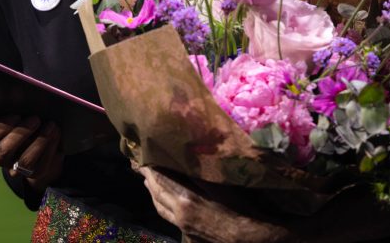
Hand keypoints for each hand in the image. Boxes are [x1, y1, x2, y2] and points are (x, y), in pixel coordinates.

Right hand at [0, 115, 63, 193]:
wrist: (42, 152)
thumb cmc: (28, 127)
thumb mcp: (21, 119)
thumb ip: (18, 111)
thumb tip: (24, 98)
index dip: (1, 126)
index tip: (17, 115)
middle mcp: (2, 157)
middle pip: (5, 149)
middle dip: (22, 133)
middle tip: (36, 119)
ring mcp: (17, 168)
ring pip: (25, 160)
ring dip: (40, 141)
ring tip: (51, 125)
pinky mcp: (35, 174)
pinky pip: (42, 164)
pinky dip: (51, 147)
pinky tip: (56, 134)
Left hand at [133, 163, 289, 242]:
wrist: (249, 239)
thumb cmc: (240, 209)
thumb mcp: (220, 186)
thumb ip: (200, 172)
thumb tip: (185, 155)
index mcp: (186, 199)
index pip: (161, 181)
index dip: (149, 169)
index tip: (141, 158)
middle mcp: (180, 215)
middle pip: (157, 195)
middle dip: (148, 180)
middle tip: (140, 168)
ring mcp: (183, 228)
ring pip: (161, 209)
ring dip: (154, 194)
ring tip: (149, 183)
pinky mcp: (189, 237)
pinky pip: (170, 219)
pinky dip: (164, 207)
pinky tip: (168, 204)